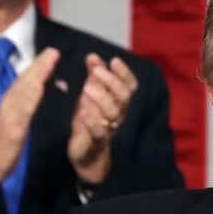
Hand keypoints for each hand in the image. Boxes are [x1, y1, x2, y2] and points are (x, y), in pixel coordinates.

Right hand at [0, 48, 59, 198]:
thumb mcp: (19, 121)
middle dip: (39, 66)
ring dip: (35, 77)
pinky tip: (38, 91)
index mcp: (12, 103)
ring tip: (47, 63)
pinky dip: (29, 101)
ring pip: (22, 93)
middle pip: (25, 82)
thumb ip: (28, 104)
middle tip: (53, 51)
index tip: (52, 52)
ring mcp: (9, 118)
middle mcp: (9, 106)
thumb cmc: (5, 144)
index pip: (26, 81)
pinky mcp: (12, 132)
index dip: (39, 66)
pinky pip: (21, 114)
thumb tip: (43, 89)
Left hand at [68, 53, 138, 184]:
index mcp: (119, 103)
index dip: (124, 73)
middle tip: (96, 71)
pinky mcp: (97, 142)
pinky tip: (83, 112)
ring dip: (101, 98)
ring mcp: (109, 129)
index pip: (130, 86)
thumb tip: (93, 57)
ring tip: (86, 89)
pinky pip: (99, 132)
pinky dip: (92, 121)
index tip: (113, 61)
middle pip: (123, 97)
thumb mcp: (90, 97)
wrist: (87, 156)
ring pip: (113, 112)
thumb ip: (93, 78)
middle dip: (111, 81)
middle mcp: (118, 115)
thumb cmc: (90, 123)